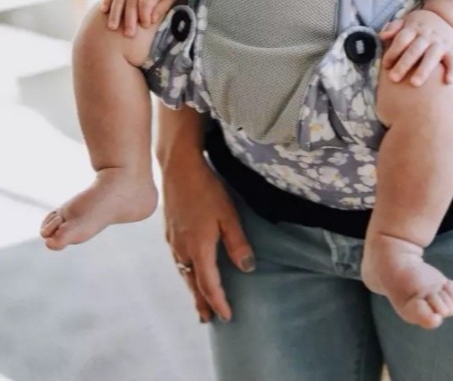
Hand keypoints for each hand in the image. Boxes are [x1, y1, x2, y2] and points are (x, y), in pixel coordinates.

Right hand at [102, 0, 178, 35]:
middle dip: (129, 19)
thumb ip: (161, 8)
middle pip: (131, 1)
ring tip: (112, 27)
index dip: (144, 15)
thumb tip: (151, 21)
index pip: (145, 2)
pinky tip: (104, 10)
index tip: (145, 26)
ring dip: (115, 12)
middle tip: (128, 34)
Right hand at [163, 152, 255, 322]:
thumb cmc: (206, 189)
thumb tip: (247, 268)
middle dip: (201, 302)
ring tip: (198, 301)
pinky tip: (188, 270)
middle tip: (207, 319)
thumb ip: (237, 243)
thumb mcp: (228, 215)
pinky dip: (185, 272)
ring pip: (183, 272)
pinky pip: (177, 260)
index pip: (209, 284)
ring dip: (191, 289)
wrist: (178, 168)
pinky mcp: (168, 231)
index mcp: (198, 248)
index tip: (227, 316)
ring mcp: (172, 240)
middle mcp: (182, 249)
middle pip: (192, 283)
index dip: (218, 302)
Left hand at [380, 8, 452, 85]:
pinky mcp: (452, 50)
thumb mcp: (406, 21)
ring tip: (415, 84)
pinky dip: (452, 70)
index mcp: (413, 28)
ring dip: (424, 70)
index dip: (393, 52)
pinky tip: (448, 82)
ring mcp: (440, 43)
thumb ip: (393, 28)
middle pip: (414, 50)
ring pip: (432, 56)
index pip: (402, 39)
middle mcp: (427, 35)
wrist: (446, 18)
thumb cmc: (420, 25)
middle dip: (404, 64)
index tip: (385, 65)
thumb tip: (382, 36)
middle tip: (393, 78)